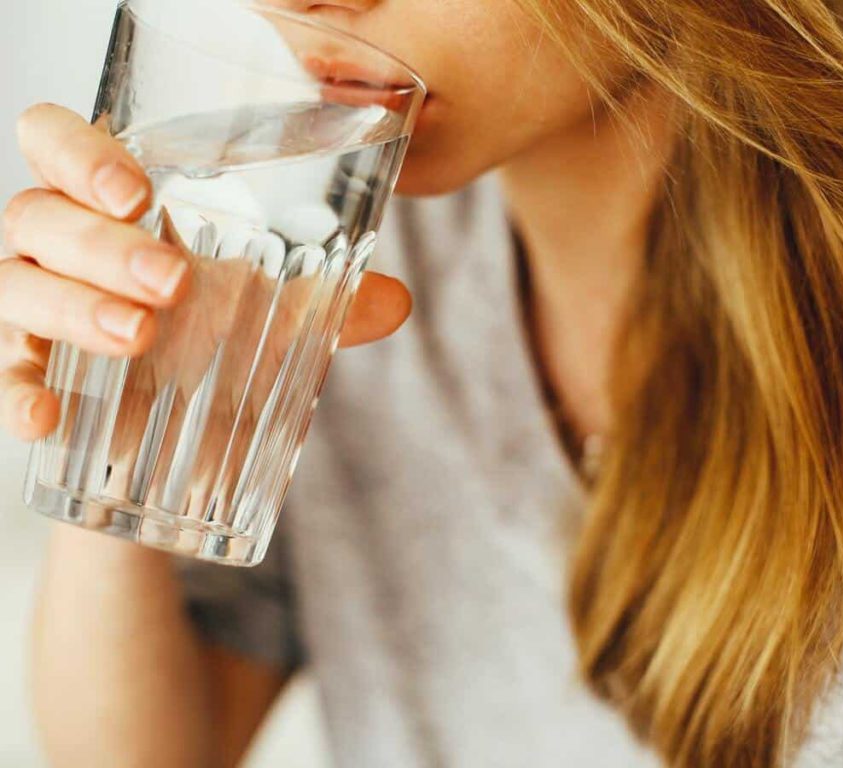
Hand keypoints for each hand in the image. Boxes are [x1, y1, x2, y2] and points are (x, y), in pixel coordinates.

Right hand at [0, 103, 411, 444]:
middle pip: (40, 212)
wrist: (181, 433)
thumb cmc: (218, 341)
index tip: (138, 193)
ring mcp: (32, 305)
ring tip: (138, 336)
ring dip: (72, 306)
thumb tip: (396, 301)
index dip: (81, 153)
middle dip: (102, 243)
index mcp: (112, 205)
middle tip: (172, 281)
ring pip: (15, 282)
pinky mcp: (25, 370)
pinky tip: (45, 419)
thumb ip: (328, 304)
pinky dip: (15, 391)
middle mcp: (60, 244)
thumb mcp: (275, 318)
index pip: (57, 142)